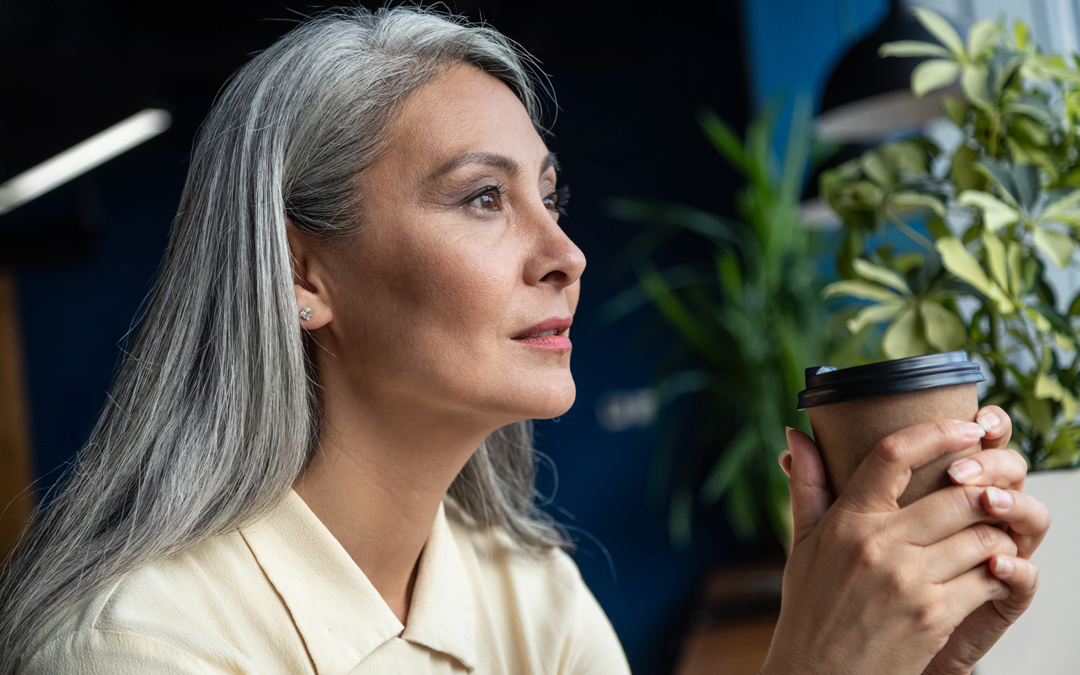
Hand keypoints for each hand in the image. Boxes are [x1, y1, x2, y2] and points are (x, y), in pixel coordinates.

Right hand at [761, 408, 1047, 674]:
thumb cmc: (810, 608)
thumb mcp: (801, 545)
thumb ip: (806, 486)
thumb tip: (796, 435)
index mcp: (845, 521)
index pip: (892, 455)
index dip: (936, 431)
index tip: (967, 426)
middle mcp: (877, 545)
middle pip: (956, 495)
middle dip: (984, 492)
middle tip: (991, 492)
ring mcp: (907, 581)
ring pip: (981, 536)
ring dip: (995, 536)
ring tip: (989, 537)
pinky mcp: (934, 616)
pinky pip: (988, 578)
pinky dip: (998, 573)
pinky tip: (988, 573)